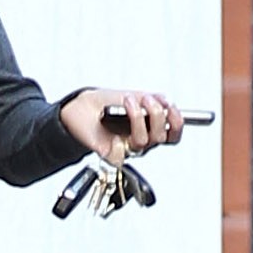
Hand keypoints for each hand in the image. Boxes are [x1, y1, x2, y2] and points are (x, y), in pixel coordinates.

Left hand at [60, 89, 183, 164]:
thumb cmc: (100, 105)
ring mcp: (126, 148)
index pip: (173, 133)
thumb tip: (164, 101)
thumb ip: (146, 98)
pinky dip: (118, 144)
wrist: (76, 111)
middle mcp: (140, 139)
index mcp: (148, 127)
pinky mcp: (111, 155)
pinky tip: (112, 134)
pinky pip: (120, 157)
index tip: (171, 106)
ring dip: (137, 118)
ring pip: (143, 142)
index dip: (177, 122)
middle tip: (146, 99)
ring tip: (128, 101)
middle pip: (161, 137)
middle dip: (157, 115)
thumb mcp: (126, 95)